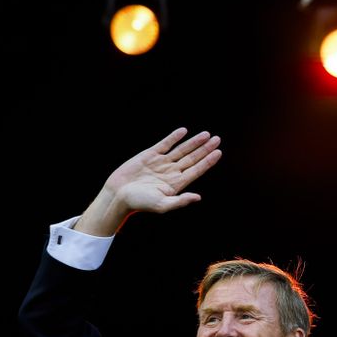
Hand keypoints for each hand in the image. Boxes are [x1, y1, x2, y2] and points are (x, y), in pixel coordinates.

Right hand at [79, 127, 222, 234]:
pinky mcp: (149, 155)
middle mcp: (172, 172)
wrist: (117, 194)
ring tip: (206, 134)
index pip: (197, 170)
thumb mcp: (162, 204)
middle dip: (205, 149)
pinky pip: (164, 144)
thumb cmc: (139, 203)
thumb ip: (180, 201)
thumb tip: (198, 197)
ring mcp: (161, 163)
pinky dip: (174, 138)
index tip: (218, 152)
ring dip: (194, 142)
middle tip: (217, 139)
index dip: (208, 161)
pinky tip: (183, 131)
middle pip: (193, 158)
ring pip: (181, 150)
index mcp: (177, 183)